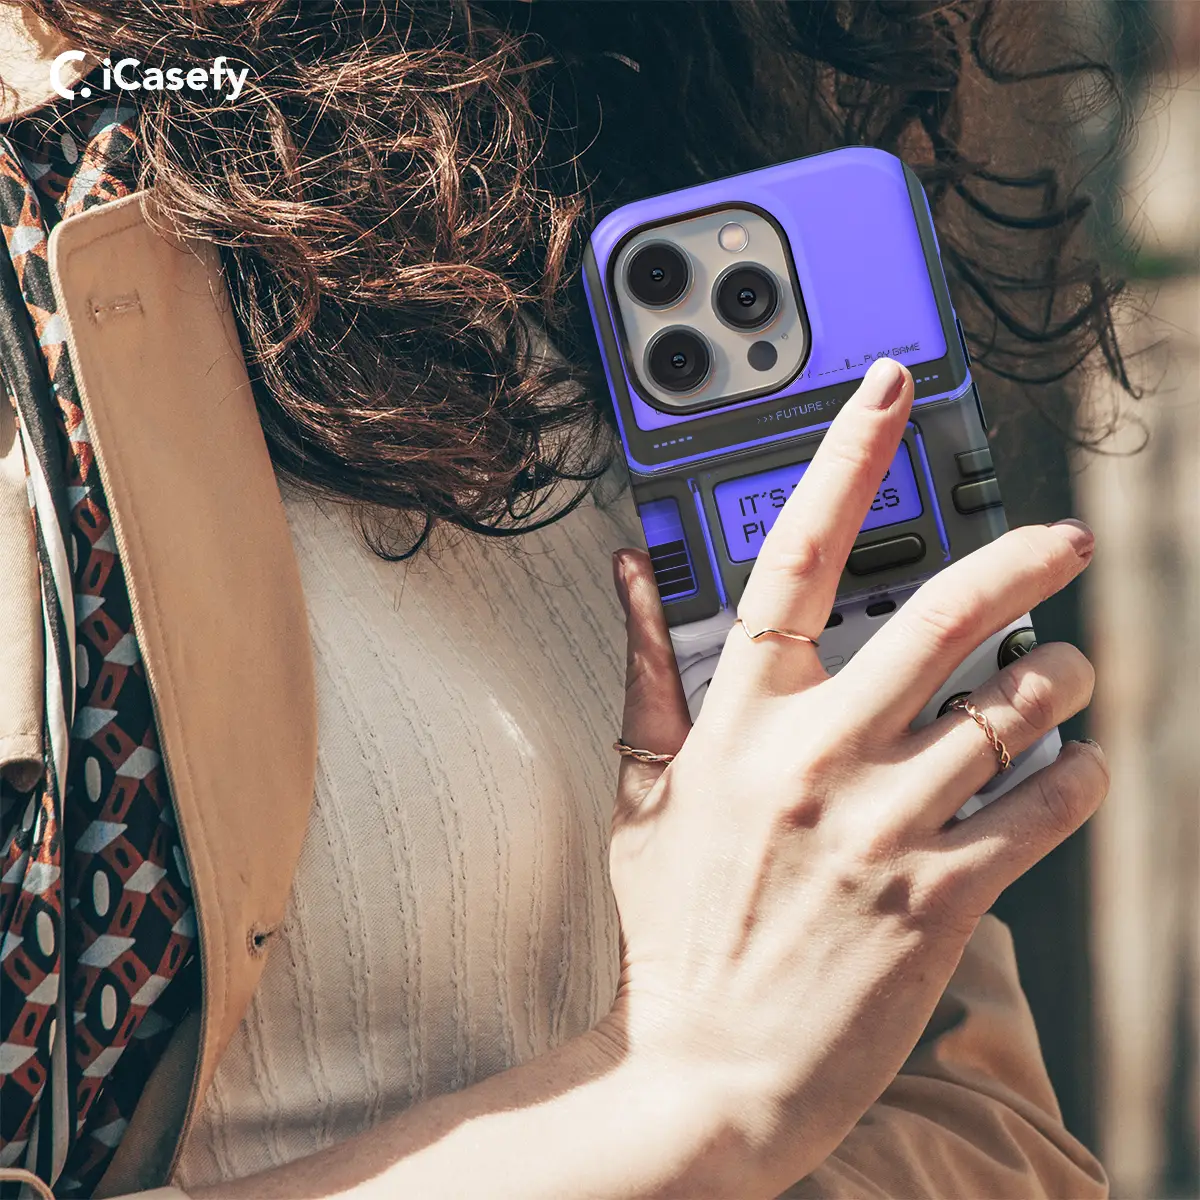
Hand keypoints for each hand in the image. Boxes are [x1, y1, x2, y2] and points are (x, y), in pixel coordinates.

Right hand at [604, 357, 1107, 1193]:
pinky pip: (1041, 808)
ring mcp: (883, 824)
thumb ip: (646, 672)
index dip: (845, 460)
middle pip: (939, 615)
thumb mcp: (642, 792)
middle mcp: (818, 756)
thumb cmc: (673, 929)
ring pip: (1010, 709)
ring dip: (1060, 680)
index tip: (889, 390)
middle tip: (1063, 539)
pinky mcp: (940, 896)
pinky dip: (1076, 775)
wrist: (704, 1070)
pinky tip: (1074, 767)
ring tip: (1069, 676)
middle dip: (1021, 561)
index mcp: (740, 721)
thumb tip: (631, 573)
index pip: (793, 557)